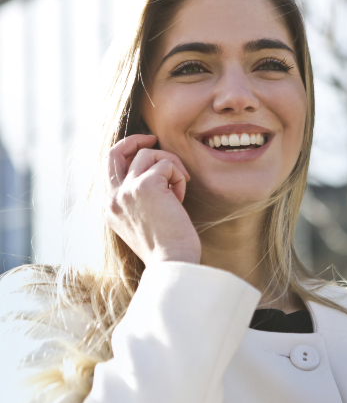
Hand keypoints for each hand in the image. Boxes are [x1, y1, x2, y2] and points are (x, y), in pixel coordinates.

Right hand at [105, 134, 200, 266]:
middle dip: (135, 140)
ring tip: (179, 188)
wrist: (172, 263)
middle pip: (115, 152)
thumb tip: (154, 172)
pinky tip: (180, 198)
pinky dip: (178, 176)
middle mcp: (113, 198)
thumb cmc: (166, 247)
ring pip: (148, 154)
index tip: (145, 149)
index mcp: (111, 208)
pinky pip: (167, 164)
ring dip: (170, 165)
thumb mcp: (143, 221)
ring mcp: (127, 190)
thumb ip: (138, 198)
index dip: (127, 153)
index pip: (110, 168)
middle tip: (154, 138)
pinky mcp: (146, 185)